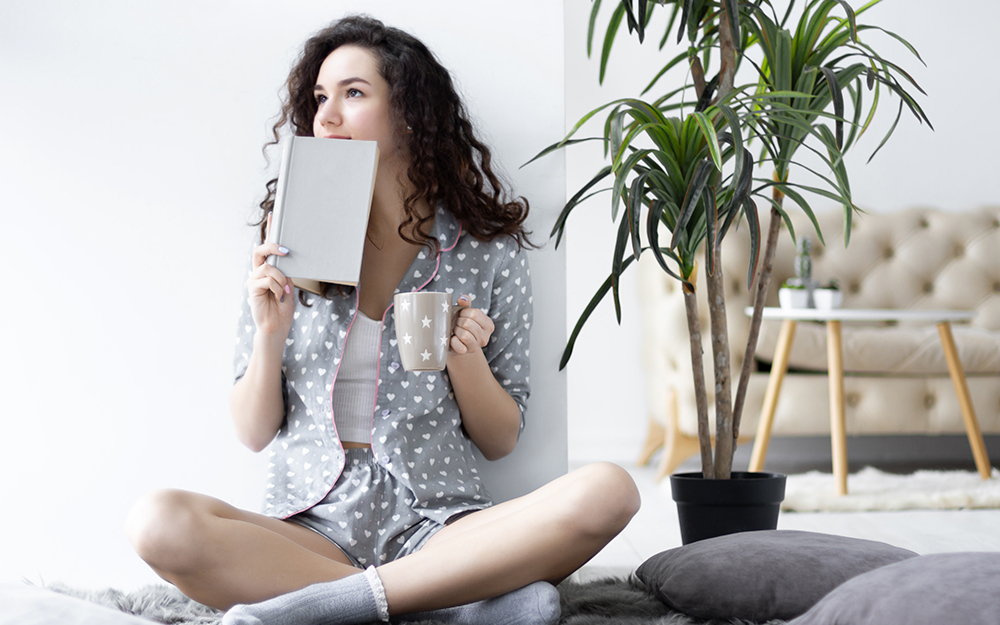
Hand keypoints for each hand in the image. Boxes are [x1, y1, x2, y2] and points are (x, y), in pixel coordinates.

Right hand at [247, 213, 295, 335]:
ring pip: (268, 268)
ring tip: (285, 290)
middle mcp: (258, 271)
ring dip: (281, 278)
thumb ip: (286, 270)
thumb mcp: (288, 284)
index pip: (267, 246)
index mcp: (268, 268)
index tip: (273, 215)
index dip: (269, 230)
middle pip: (260, 250)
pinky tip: (279, 296)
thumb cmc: (283, 306)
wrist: (277, 326)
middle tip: (287, 250)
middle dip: (273, 246)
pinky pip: (267, 280)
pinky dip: (277, 287)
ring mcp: (254, 279)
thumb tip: (286, 256)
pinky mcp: (252, 288)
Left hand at [449, 295, 493, 354]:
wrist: (458, 342)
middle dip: (458, 321)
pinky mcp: (467, 352)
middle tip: (457, 323)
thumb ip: (465, 303)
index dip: (463, 312)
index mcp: (489, 325)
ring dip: (456, 330)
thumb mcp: (465, 312)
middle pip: (468, 324)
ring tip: (456, 330)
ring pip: (464, 335)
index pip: (474, 313)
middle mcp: (485, 337)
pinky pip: (459, 346)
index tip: (461, 315)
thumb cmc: (462, 324)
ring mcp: (477, 346)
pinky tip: (453, 338)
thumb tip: (463, 299)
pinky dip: (453, 341)